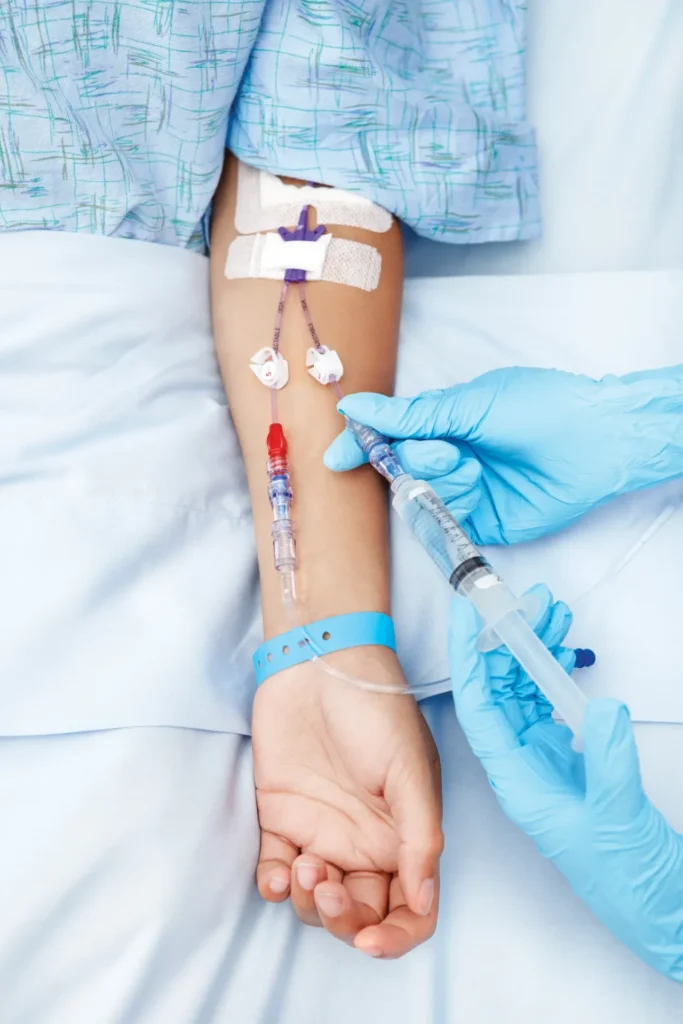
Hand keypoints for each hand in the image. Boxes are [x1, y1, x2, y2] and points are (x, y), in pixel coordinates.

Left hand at [252, 647, 442, 958]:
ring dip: (309, 902)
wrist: (319, 663)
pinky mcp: (282, 818)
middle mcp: (365, 842)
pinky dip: (275, 886)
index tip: (371, 941)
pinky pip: (276, 872)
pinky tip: (277, 874)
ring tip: (304, 865)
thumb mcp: (410, 769)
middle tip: (327, 885)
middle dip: (343, 919)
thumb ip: (420, 837)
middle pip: (360, 913)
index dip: (396, 937)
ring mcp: (322, 832)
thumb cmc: (375, 708)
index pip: (410, 908)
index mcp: (404, 836)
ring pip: (316, 901)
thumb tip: (424, 901)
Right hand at [324, 365, 682, 543]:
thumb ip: (411, 415)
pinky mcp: (480, 521)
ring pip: (421, 493)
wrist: (593, 442)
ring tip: (473, 464)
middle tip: (449, 450)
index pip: (389, 437)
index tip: (336, 455)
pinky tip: (477, 483)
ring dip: (440, 477)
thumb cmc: (539, 408)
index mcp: (445, 422)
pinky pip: (445, 519)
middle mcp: (451, 457)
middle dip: (416, 459)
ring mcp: (464, 491)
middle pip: (401, 467)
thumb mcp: (469, 403)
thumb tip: (356, 407)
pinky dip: (453, 501)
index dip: (362, 445)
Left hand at [449, 588, 682, 981]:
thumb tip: (603, 705)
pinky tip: (562, 648)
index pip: (478, 706)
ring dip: (532, 650)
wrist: (653, 903)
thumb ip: (609, 759)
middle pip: (500, 689)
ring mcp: (542, 758)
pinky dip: (553, 671)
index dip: (469, 657)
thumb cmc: (624, 873)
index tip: (466, 613)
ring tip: (550, 612)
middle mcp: (520, 764)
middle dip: (509, 640)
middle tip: (527, 600)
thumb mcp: (617, 814)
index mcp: (515, 778)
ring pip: (524, 691)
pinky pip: (548, 703)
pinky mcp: (566, 758)